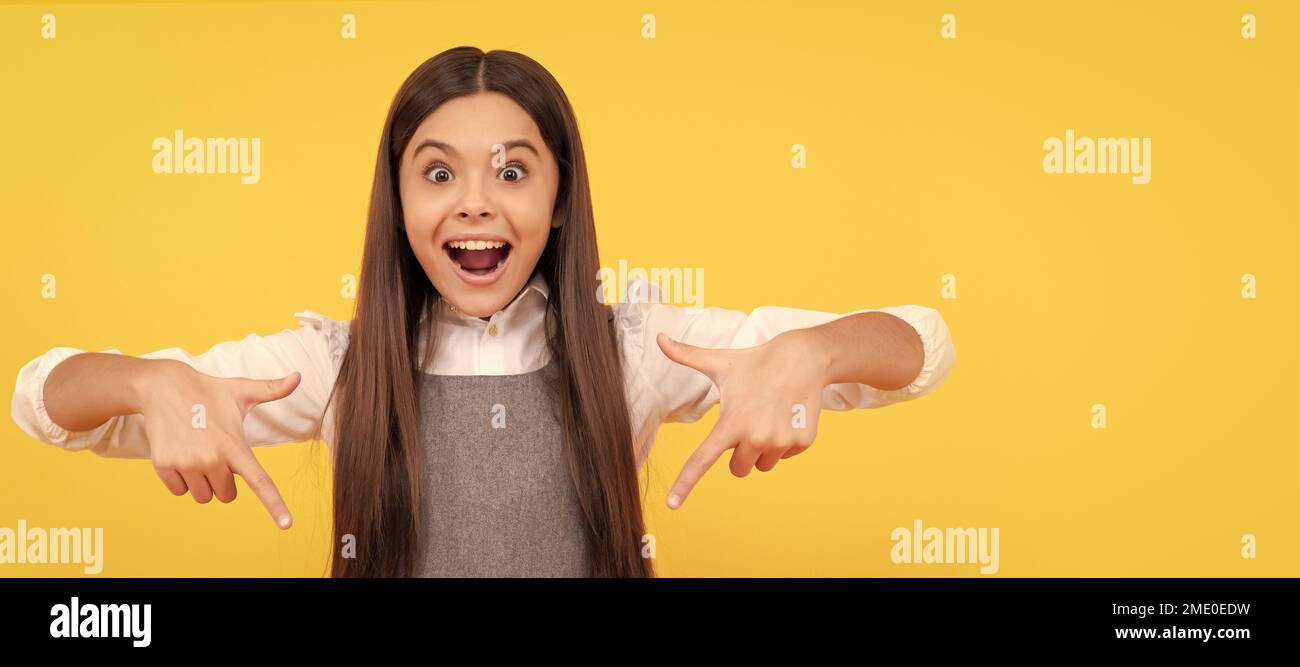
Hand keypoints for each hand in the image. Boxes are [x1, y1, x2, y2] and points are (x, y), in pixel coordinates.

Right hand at [137, 360, 299, 528]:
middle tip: (214, 452)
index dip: (275, 505)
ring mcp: (187, 464)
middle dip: (223, 481)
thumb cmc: (208, 391)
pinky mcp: (164, 466)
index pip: (260, 482)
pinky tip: (179, 453)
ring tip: (196, 450)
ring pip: (203, 496)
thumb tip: (299, 376)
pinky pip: (179, 491)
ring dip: (201, 481)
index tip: (286, 525)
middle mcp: (212, 459)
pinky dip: (180, 479)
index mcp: (235, 446)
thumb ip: (272, 389)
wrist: (162, 386)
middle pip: (227, 496)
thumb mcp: (241, 390)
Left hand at [656, 329, 827, 509]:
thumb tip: (658, 337)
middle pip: (738, 469)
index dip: (685, 484)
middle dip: (739, 452)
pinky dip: (784, 441)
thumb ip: (686, 354)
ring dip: (762, 448)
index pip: (701, 460)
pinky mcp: (802, 442)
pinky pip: (785, 456)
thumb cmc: (755, 362)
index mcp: (731, 422)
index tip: (672, 504)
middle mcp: (755, 437)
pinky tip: (787, 416)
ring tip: (769, 415)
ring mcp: (781, 442)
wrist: (803, 357)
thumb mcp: (720, 361)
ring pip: (762, 465)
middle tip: (749, 421)